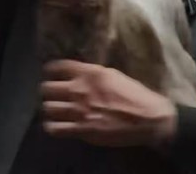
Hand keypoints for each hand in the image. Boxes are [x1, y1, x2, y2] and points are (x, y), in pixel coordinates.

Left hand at [40, 59, 176, 147]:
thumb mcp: (114, 76)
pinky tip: (55, 125)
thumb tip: (81, 76)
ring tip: (53, 110)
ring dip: (49, 108)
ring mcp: (79, 110)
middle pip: (47, 88)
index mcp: (89, 73)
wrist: (148, 118)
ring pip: (48, 107)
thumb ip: (94, 76)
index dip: (50, 70)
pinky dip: (51, 126)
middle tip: (52, 94)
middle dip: (47, 91)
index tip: (50, 73)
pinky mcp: (81, 129)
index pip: (58, 66)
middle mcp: (80, 89)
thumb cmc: (135, 95)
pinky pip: (54, 128)